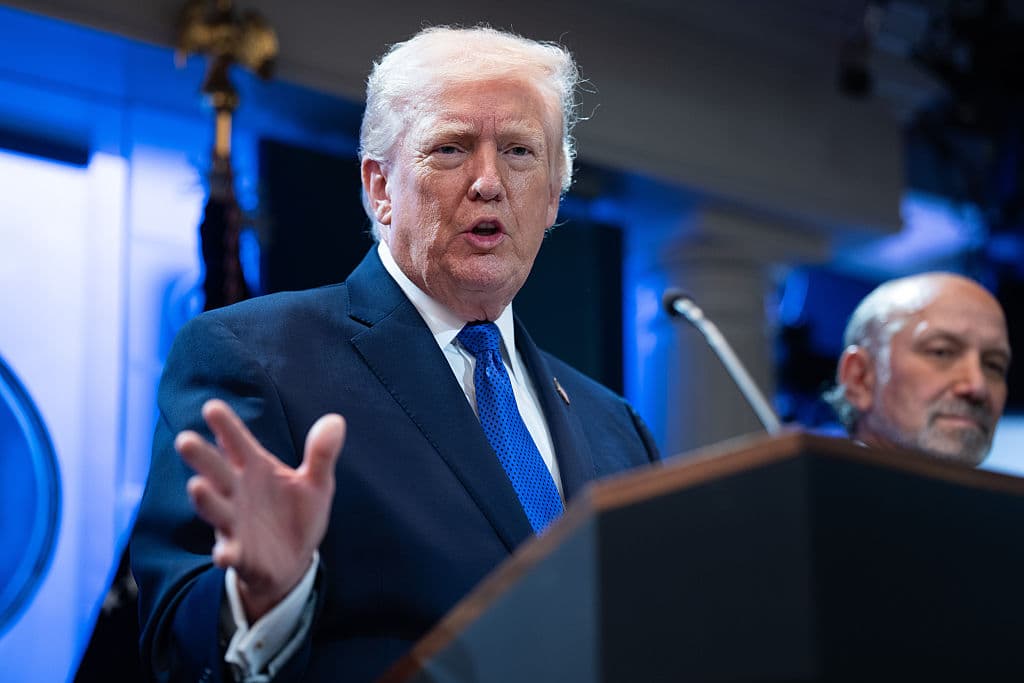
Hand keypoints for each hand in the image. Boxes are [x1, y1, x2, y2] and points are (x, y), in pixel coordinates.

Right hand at [175, 398, 344, 621]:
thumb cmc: (297, 514)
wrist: (292, 561)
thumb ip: (321, 454)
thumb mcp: (316, 483)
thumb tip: (337, 420)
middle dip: (202, 457)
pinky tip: (223, 554)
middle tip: (184, 440)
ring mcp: (235, 522)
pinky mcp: (240, 553)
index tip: (212, 406)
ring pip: (215, 508)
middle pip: (216, 471)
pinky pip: (229, 553)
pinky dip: (225, 553)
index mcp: (255, 469)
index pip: (238, 443)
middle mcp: (238, 492)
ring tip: (196, 486)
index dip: (226, 426)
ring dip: (205, 499)